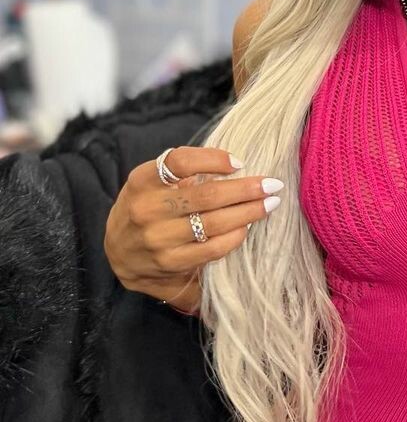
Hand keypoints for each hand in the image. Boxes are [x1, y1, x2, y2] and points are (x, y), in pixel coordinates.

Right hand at [103, 145, 281, 305]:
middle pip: (206, 195)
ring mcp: (158, 239)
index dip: (214, 159)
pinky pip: (212, 248)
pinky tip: (247, 227)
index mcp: (143, 181)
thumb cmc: (147, 208)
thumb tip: (234, 164)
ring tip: (269, 204)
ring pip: (213, 223)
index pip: (180, 162)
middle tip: (273, 184)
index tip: (240, 162)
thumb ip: (183, 171)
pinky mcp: (170, 263)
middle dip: (246, 189)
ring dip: (248, 212)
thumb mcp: (152, 182)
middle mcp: (147, 209)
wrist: (118, 253)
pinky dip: (235, 236)